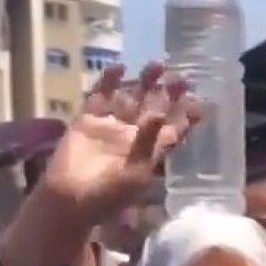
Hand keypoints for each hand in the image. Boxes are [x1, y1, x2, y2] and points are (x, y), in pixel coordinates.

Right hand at [0, 62, 199, 265]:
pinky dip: (108, 82)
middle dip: (168, 93)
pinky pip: (100, 96)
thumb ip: (148, 142)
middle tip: (180, 76)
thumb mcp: (135, 172)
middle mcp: (132, 136)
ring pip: (131, 99)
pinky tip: (118, 67)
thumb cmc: (107, 195)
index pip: (172, 130)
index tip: (197, 100)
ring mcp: (110, 127)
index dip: (185, 116)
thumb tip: (160, 112)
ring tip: (156, 64)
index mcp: (149, 152)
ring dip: (143, 83)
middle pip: (154, 109)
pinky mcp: (88, 121)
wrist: (69, 201)